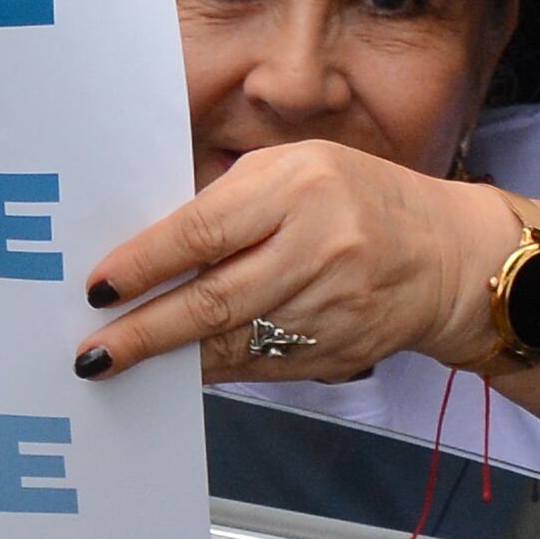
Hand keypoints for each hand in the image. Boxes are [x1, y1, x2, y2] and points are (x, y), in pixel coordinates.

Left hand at [75, 139, 519, 381]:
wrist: (447, 257)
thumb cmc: (357, 198)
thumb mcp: (296, 169)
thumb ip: (227, 201)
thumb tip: (150, 246)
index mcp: (300, 188)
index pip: (205, 231)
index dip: (145, 263)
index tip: (99, 286)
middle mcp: (316, 249)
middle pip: (213, 299)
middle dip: (144, 330)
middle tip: (92, 349)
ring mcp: (329, 309)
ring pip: (231, 343)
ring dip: (170, 358)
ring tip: (119, 362)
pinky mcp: (334, 353)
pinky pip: (257, 366)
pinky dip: (211, 369)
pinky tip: (176, 369)